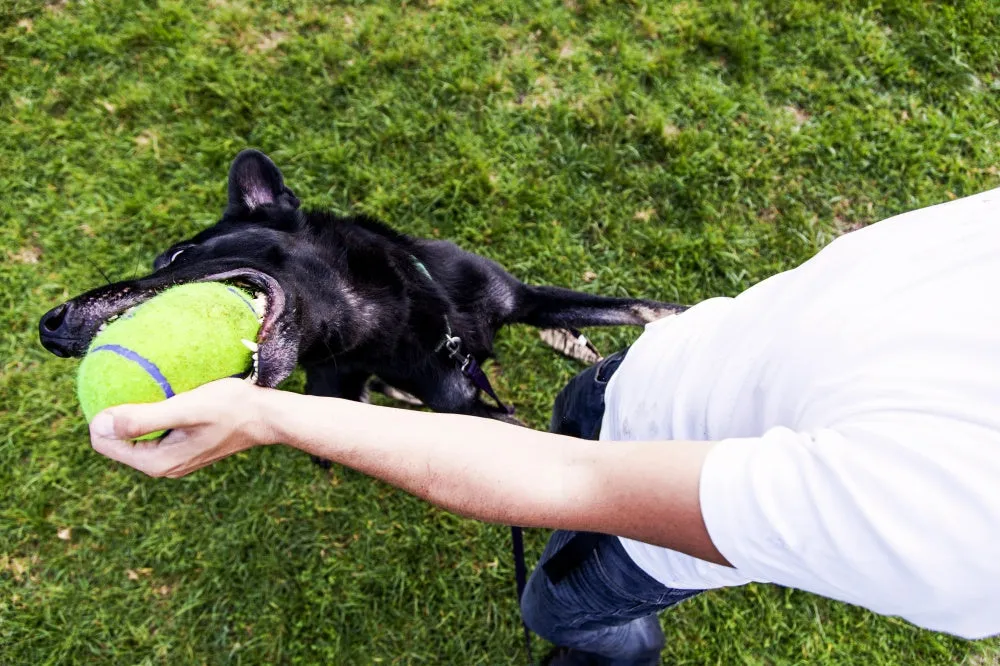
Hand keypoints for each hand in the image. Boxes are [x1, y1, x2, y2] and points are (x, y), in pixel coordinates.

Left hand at [89, 378, 274, 477]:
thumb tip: (100, 424)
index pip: (104, 442)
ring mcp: (175, 459)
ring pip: (135, 436)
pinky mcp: (185, 448)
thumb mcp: (185, 408)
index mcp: (157, 462)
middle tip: (122, 381)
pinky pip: (154, 432)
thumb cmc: (231, 408)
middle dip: (113, 415)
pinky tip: (159, 393)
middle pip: (117, 441)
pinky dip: (151, 414)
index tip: (111, 386)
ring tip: (138, 384)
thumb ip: (142, 419)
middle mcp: (163, 466)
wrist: (267, 417)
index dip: (100, 416)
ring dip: (133, 413)